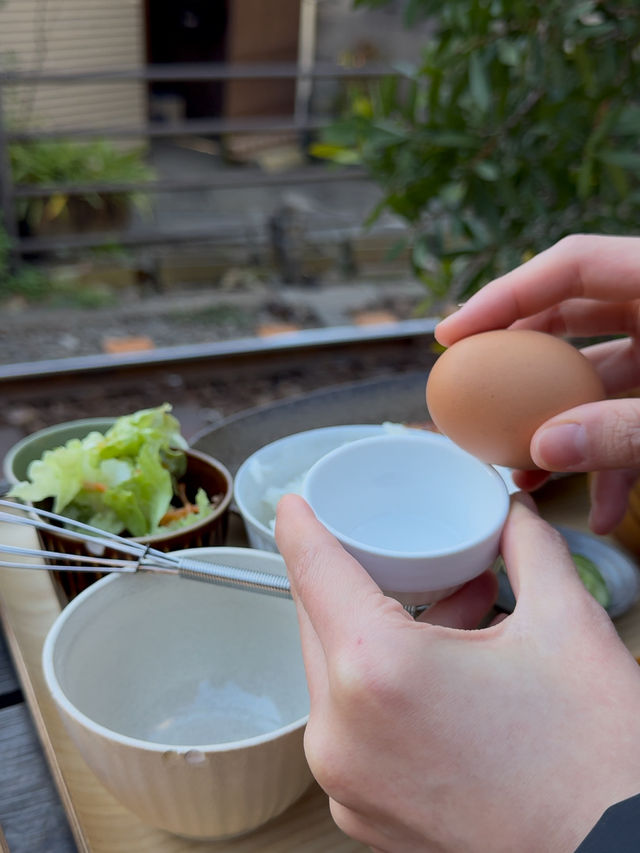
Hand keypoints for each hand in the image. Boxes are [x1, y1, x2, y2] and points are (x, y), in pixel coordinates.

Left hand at [276, 492, 639, 852]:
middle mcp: (341, 733)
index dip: (300, 526)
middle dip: (356, 579)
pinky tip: (437, 668)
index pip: (313, 571)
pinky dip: (380, 687)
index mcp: (376, 671)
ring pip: (334, 673)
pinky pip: (350, 724)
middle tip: (402, 554)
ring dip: (376, 633)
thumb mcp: (566, 625)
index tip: (294, 503)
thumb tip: (513, 515)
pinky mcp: (363, 812)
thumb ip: (529, 548)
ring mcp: (346, 782)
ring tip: (452, 609)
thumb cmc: (593, 759)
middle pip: (318, 622)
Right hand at [435, 234, 639, 533]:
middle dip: (516, 361)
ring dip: (559, 426)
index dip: (505, 295)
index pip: (570, 265)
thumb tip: (544, 449)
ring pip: (596, 376)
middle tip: (469, 388)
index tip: (451, 336)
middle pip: (569, 316)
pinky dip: (613, 458)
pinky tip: (603, 510)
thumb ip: (626, 430)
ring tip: (523, 475)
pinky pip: (630, 414)